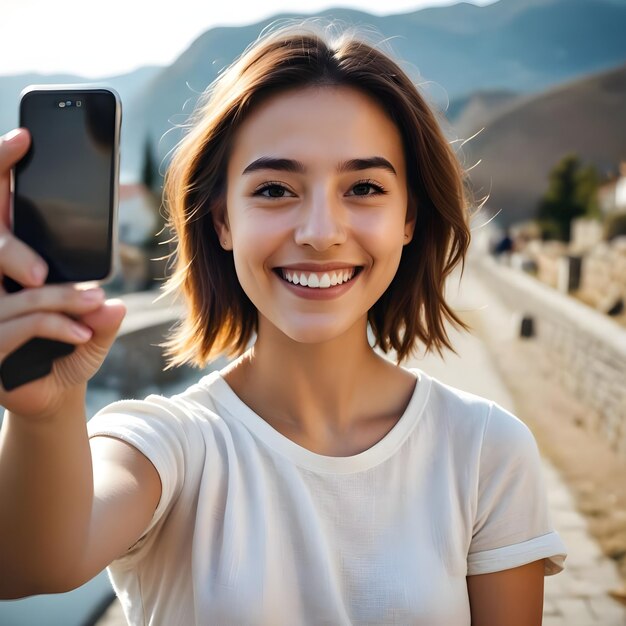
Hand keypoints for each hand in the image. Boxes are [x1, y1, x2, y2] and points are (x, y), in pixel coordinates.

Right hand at [0, 128, 125, 418]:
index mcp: (10, 265)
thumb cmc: (70, 350)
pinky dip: (56, 324)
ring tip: (94, 303)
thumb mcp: (93, 327)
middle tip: (44, 267)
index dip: (1, 169)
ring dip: (60, 297)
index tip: (25, 138)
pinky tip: (82, 332)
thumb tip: (116, 306)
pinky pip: (23, 323)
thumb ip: (102, 316)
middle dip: (14, 247)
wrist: (56, 392)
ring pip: (17, 291)